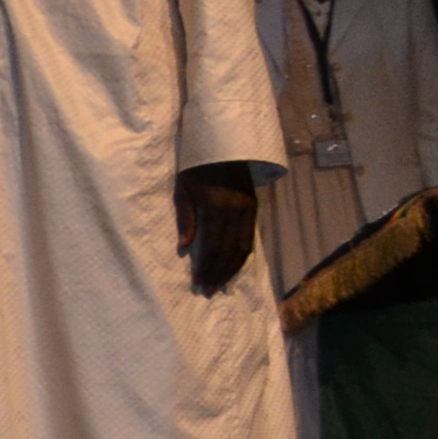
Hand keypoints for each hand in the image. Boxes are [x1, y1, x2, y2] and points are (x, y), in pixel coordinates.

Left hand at [180, 164, 261, 294]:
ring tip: (220, 285)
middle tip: (208, 291)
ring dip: (231, 268)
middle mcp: (235, 212)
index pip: (211, 245)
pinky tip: (234, 267)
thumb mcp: (183, 189)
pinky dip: (242, 255)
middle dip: (218, 272)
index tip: (198, 283)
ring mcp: (248, 211)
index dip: (206, 266)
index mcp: (215, 207)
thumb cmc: (196, 168)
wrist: (224, 147)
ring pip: (242, 248)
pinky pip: (250, 238)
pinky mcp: (254, 209)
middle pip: (227, 250)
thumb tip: (183, 248)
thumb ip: (185, 219)